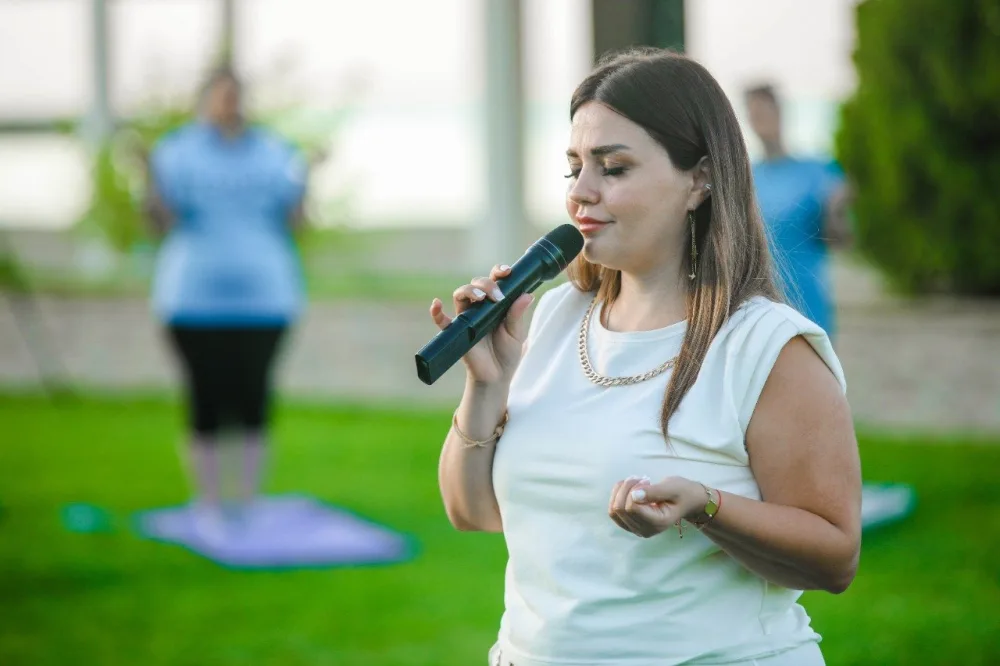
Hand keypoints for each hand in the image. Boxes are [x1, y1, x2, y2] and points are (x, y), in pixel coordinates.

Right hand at [429, 264, 533, 385]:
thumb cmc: (507, 352)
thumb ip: (518, 315)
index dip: (498, 271)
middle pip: (476, 283)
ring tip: (480, 298)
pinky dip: (436, 312)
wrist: (497, 376)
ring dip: (469, 291)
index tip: (507, 271)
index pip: (494, 280)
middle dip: (487, 285)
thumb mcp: (516, 333)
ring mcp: (467, 317)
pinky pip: (441, 320)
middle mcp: (479, 306)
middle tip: (498, 298)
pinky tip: (436, 304)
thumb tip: (527, 294)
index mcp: (495, 303)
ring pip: (460, 294)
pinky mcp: (456, 331)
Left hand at [608, 475, 704, 537]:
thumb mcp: (672, 488)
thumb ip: (654, 492)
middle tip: (642, 478)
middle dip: (626, 488)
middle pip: (619, 509)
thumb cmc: (682, 492)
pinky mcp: (630, 524)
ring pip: (613, 510)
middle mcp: (645, 530)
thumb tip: (634, 495)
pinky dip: (617, 496)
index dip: (634, 489)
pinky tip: (630, 488)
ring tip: (636, 482)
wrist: (687, 500)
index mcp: (658, 523)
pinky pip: (613, 512)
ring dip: (620, 491)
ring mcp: (636, 529)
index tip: (647, 480)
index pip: (631, 507)